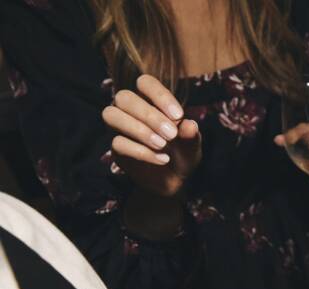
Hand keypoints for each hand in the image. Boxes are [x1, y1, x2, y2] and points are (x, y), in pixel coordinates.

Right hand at [102, 75, 201, 197]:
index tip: (179, 115)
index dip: (160, 95)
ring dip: (139, 130)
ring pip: (111, 115)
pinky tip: (162, 159)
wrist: (176, 180)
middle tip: (171, 134)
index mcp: (150, 100)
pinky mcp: (116, 148)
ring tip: (163, 145)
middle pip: (124, 97)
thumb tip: (190, 124)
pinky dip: (141, 151)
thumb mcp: (192, 144)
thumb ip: (191, 134)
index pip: (145, 82)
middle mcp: (130, 109)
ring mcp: (120, 128)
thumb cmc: (183, 153)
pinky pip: (117, 142)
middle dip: (149, 115)